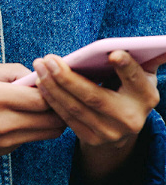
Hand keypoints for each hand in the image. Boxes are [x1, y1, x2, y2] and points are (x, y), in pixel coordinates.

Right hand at [0, 62, 65, 184]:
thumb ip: (11, 70)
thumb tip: (37, 76)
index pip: (44, 98)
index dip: (55, 90)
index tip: (52, 81)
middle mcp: (3, 122)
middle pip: (53, 119)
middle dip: (61, 106)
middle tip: (58, 95)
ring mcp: (5, 141)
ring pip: (49, 133)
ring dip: (54, 120)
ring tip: (46, 107)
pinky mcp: (4, 152)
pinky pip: (32, 139)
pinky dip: (36, 128)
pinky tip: (26, 118)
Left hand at [33, 51, 165, 183]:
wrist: (122, 127)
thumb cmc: (126, 88)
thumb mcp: (138, 75)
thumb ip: (135, 59)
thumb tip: (127, 44)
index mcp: (145, 97)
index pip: (135, 79)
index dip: (125, 67)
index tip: (112, 54)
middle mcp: (130, 118)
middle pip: (94, 96)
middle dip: (67, 77)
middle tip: (48, 59)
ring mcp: (110, 132)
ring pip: (75, 108)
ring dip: (53, 86)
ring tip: (40, 68)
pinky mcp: (92, 140)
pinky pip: (67, 118)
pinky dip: (52, 100)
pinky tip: (41, 85)